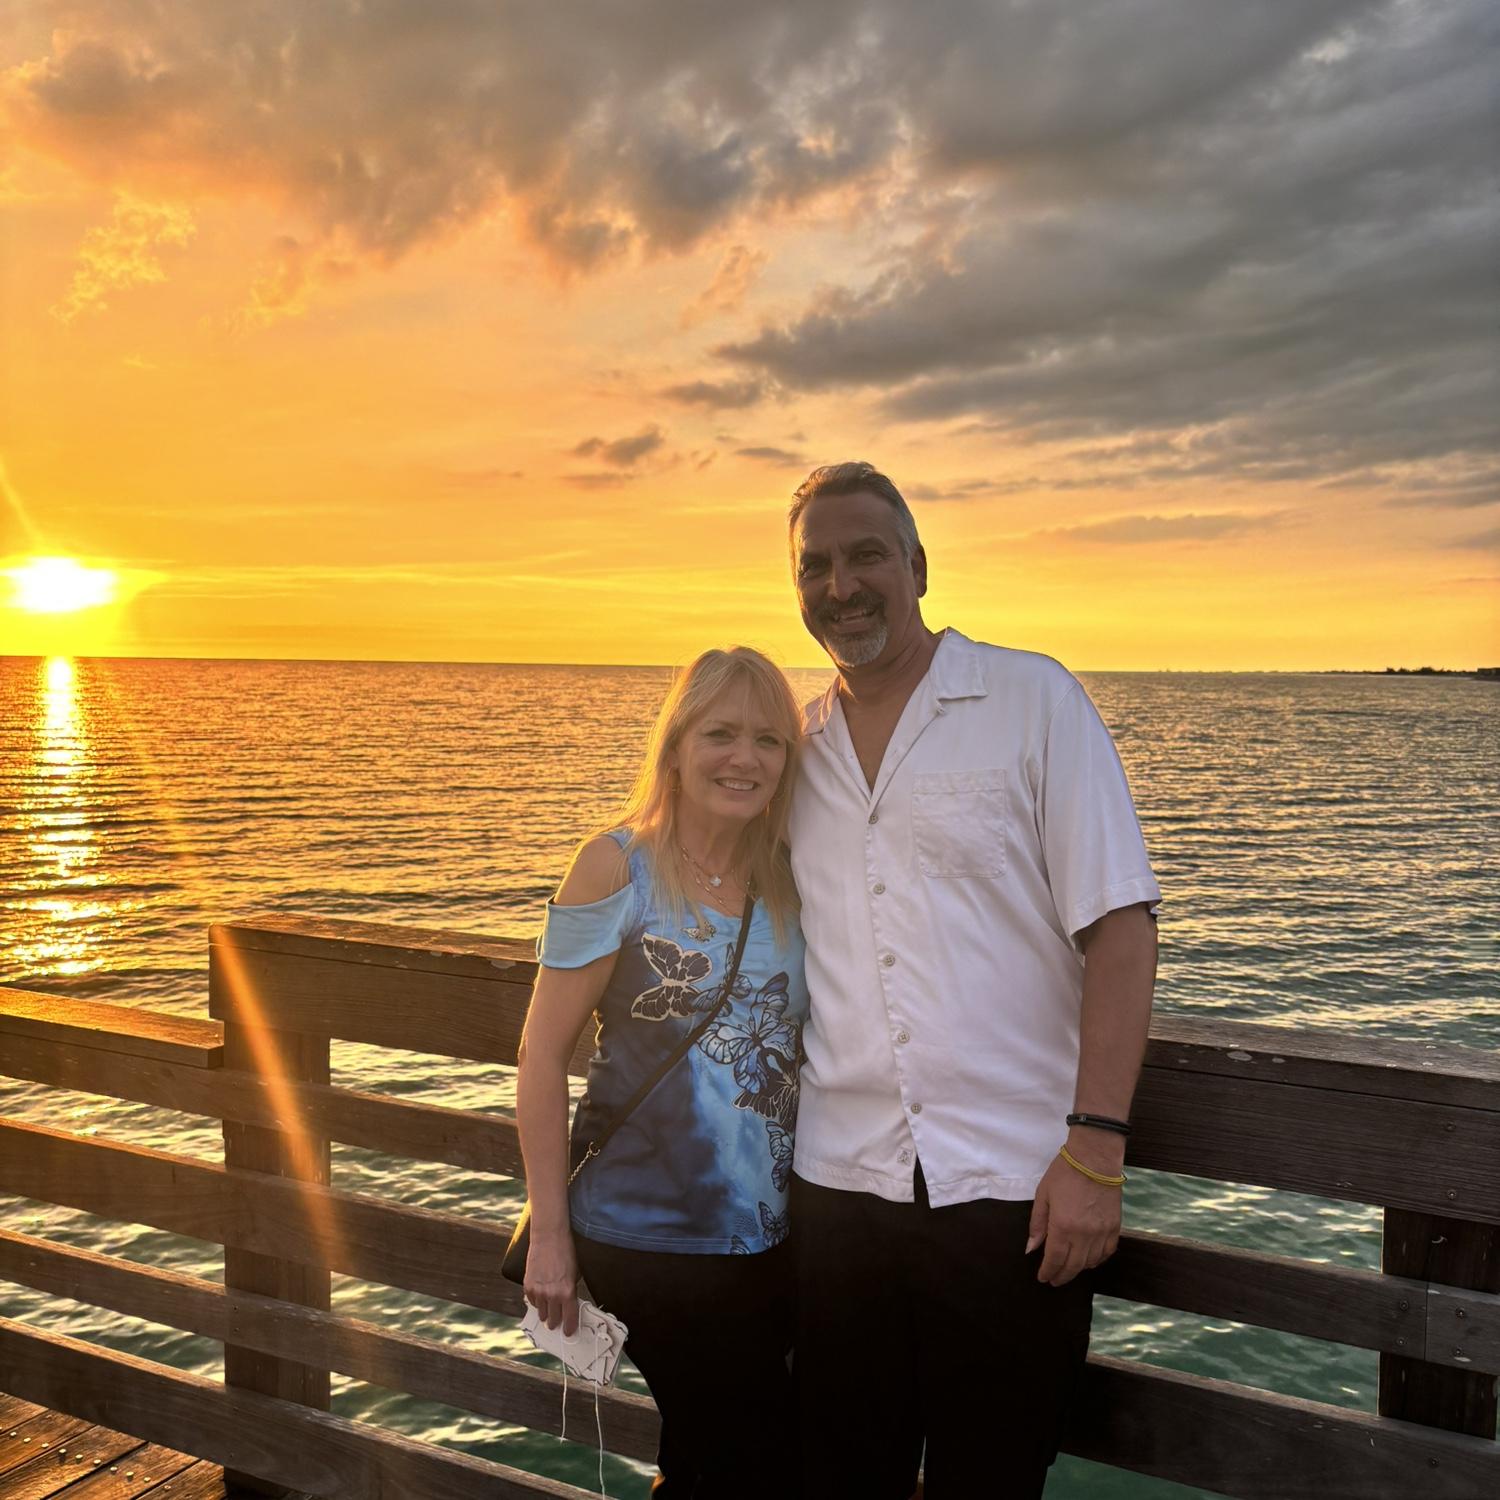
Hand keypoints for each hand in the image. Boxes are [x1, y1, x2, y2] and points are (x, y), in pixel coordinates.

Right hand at [524, 1228, 580, 1335]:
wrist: (549, 1237)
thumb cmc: (566, 1252)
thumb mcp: (575, 1274)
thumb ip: (572, 1291)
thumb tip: (570, 1304)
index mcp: (567, 1292)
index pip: (569, 1318)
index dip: (570, 1327)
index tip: (569, 1332)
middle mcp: (552, 1295)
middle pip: (554, 1320)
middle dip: (556, 1323)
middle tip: (557, 1323)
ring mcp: (538, 1291)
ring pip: (541, 1313)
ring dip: (546, 1313)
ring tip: (548, 1312)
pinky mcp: (528, 1286)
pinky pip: (531, 1302)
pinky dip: (536, 1302)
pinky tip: (540, 1297)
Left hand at [1025, 1150, 1121, 1285]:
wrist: (1095, 1158)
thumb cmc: (1064, 1173)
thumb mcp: (1043, 1195)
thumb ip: (1038, 1224)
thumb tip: (1031, 1248)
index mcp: (1063, 1227)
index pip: (1054, 1260)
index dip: (1048, 1272)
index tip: (1042, 1278)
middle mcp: (1084, 1235)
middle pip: (1073, 1266)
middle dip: (1061, 1276)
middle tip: (1054, 1280)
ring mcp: (1102, 1232)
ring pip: (1090, 1262)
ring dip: (1078, 1269)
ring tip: (1069, 1268)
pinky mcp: (1115, 1227)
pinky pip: (1107, 1252)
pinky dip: (1097, 1260)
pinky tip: (1089, 1259)